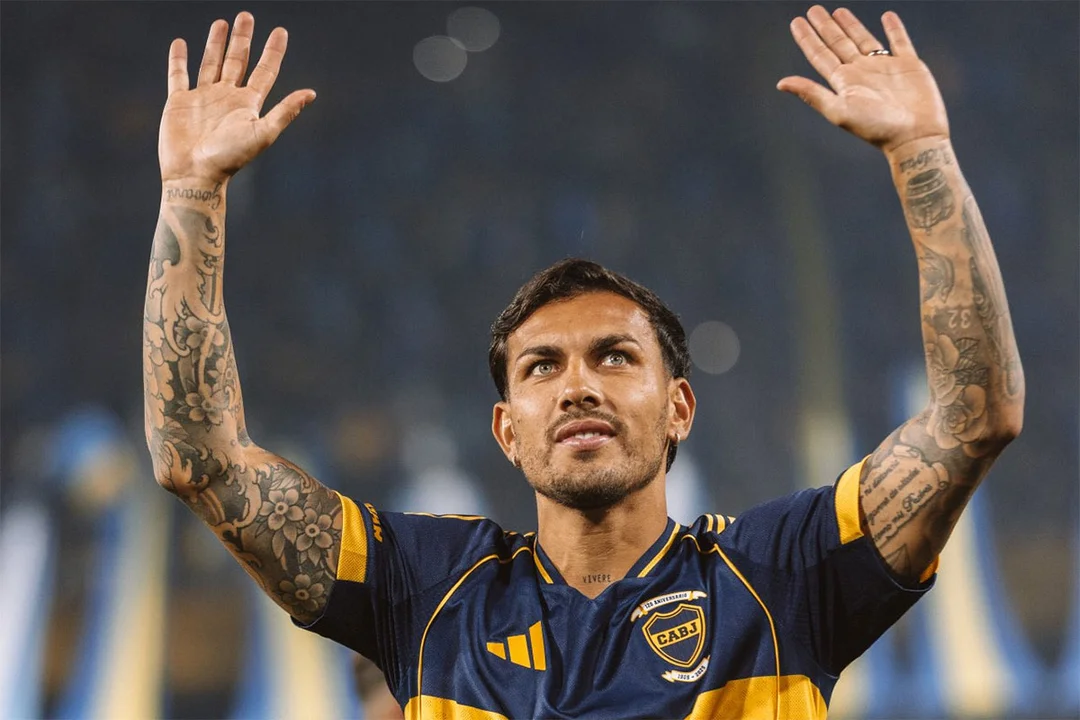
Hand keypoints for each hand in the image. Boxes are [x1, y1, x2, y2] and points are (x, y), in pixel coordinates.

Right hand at [159, 12, 314, 183]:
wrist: (196, 175)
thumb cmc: (231, 158)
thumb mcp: (263, 133)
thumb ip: (286, 111)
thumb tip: (312, 93)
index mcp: (248, 104)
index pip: (265, 71)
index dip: (273, 52)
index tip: (280, 31)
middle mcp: (227, 98)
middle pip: (238, 61)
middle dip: (243, 39)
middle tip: (247, 16)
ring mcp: (203, 98)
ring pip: (211, 63)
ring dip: (216, 44)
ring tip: (222, 23)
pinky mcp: (179, 102)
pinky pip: (178, 75)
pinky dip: (179, 59)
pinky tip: (181, 43)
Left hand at [777, 6, 948, 153]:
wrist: (914, 136)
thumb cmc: (876, 127)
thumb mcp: (839, 110)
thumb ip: (812, 94)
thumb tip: (780, 83)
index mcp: (843, 82)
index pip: (820, 55)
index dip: (807, 39)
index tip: (796, 22)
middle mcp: (861, 73)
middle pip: (838, 44)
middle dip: (825, 27)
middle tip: (813, 9)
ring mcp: (884, 68)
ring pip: (864, 40)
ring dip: (851, 26)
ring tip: (838, 11)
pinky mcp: (909, 65)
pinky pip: (900, 42)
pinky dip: (894, 29)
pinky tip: (887, 16)